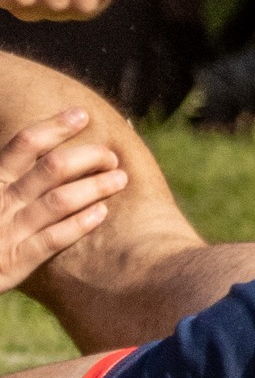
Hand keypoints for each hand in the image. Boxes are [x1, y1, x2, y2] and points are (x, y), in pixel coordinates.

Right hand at [0, 111, 125, 290]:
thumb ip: (8, 174)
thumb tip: (40, 153)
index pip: (24, 144)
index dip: (54, 126)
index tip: (82, 114)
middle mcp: (0, 201)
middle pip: (50, 168)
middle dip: (87, 157)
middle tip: (111, 155)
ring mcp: (8, 231)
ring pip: (58, 201)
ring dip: (94, 186)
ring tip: (120, 178)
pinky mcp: (15, 262)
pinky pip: (52, 239)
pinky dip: (78, 224)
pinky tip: (101, 213)